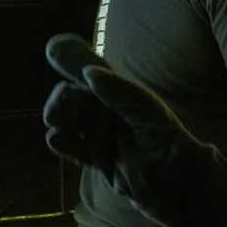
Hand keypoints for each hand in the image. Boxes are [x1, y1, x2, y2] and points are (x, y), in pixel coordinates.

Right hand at [43, 34, 197, 201]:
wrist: (174, 177)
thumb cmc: (164, 135)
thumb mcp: (144, 107)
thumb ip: (119, 90)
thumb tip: (88, 73)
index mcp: (118, 91)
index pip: (90, 70)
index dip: (70, 59)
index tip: (52, 49)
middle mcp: (106, 110)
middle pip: (73, 98)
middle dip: (61, 96)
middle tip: (62, 97)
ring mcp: (100, 134)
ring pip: (68, 121)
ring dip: (58, 116)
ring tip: (56, 119)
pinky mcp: (96, 159)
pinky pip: (72, 148)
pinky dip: (60, 142)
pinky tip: (57, 138)